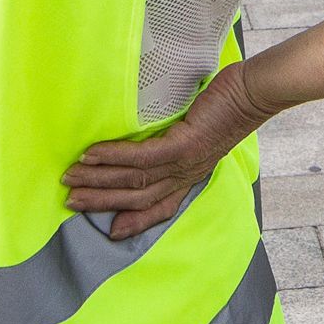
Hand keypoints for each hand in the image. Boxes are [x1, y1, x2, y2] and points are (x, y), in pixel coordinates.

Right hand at [60, 62, 271, 239]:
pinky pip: (142, 157)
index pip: (160, 206)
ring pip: (134, 180)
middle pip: (138, 198)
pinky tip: (91, 155)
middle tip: (70, 202)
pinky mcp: (184, 144)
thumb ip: (178, 141)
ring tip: (70, 178)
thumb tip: (149, 136)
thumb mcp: (201, 132)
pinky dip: (114, 157)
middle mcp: (186, 175)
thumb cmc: (228, 106)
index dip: (134, 221)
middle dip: (102, 202)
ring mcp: (185, 162)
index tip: (110, 231)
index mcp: (189, 175)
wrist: (253, 92)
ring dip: (98, 181)